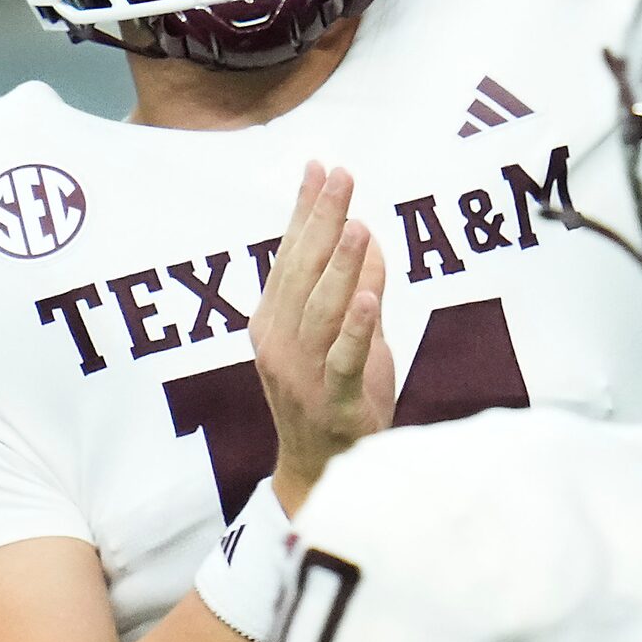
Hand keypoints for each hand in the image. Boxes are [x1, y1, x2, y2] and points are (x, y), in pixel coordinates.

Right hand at [252, 163, 393, 512]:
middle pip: (302, 273)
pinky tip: (368, 297)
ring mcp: (303, 374)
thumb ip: (356, 289)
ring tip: (355, 224)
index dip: (304, 211)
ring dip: (339, 266)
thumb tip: (366, 235)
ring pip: (321, 311)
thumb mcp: (343, 335)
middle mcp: (280, 343)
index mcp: (273, 323)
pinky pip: (343, 360)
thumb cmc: (333, 397)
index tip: (319, 167)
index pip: (290, 256)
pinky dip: (356, 328)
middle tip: (341, 176)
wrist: (322, 473)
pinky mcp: (333, 402)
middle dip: (321, 221)